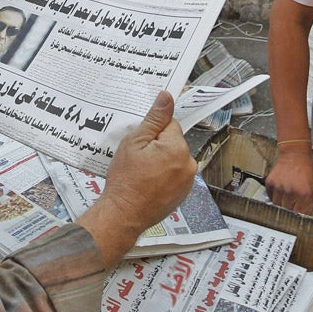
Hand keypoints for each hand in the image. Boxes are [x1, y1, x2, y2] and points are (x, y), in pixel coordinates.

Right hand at [78, 91, 195, 265]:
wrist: (123, 214)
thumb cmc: (126, 180)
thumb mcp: (134, 142)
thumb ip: (154, 119)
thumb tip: (167, 97)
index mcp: (177, 148)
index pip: (169, 125)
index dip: (152, 132)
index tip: (140, 143)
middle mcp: (189, 164)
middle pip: (173, 142)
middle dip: (157, 146)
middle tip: (138, 159)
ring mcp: (188, 181)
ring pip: (174, 158)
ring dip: (161, 161)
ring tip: (142, 173)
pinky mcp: (184, 194)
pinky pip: (174, 175)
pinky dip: (164, 176)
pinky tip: (148, 183)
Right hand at [265, 145, 312, 213]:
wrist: (294, 156)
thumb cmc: (306, 171)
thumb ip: (310, 203)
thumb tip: (305, 216)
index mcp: (304, 194)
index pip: (300, 215)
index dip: (300, 218)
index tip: (299, 219)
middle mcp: (291, 192)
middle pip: (287, 212)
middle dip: (291, 211)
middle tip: (293, 206)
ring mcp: (279, 188)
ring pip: (277, 206)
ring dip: (282, 204)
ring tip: (288, 197)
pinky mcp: (270, 184)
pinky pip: (271, 197)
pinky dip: (275, 196)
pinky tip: (281, 190)